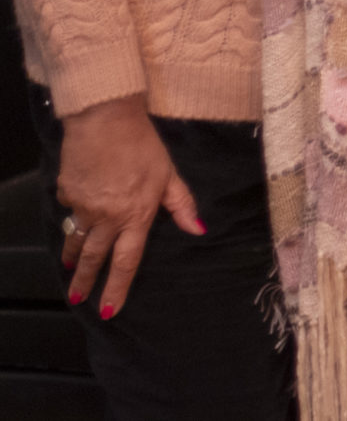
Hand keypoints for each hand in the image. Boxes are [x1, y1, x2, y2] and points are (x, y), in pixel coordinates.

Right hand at [56, 95, 203, 317]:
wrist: (105, 119)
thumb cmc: (143, 144)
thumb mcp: (169, 174)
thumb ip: (181, 204)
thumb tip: (198, 229)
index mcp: (135, 215)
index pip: (127, 261)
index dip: (117, 288)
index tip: (108, 309)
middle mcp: (107, 217)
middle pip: (94, 257)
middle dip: (84, 281)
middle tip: (78, 298)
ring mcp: (83, 206)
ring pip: (77, 238)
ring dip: (72, 255)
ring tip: (69, 267)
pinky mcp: (67, 193)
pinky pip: (71, 209)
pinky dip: (75, 211)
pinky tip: (79, 206)